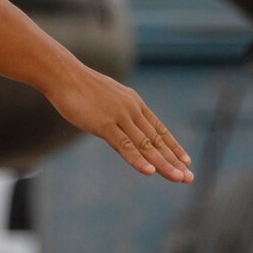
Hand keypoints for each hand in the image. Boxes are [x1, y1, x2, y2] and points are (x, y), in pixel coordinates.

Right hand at [47, 66, 193, 182]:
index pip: (159, 129)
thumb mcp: (107, 101)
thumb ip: (118, 117)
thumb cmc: (81, 88)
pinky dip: (138, 160)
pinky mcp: (105, 124)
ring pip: (146, 145)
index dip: (173, 146)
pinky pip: (125, 145)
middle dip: (174, 160)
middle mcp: (132, 109)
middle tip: (189, 176)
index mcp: (134, 103)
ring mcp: (119, 116)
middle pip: (157, 140)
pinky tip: (150, 171)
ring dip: (163, 164)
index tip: (186, 160)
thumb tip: (123, 133)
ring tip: (179, 178)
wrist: (64, 75)